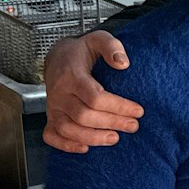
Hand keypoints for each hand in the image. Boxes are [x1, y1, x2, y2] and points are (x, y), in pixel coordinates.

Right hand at [42, 31, 143, 152]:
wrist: (58, 58)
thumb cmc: (81, 51)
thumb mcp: (97, 39)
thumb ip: (112, 46)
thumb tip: (123, 63)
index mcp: (72, 76)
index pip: (95, 97)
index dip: (118, 106)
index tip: (138, 110)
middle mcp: (59, 94)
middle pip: (84, 116)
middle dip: (111, 123)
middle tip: (133, 126)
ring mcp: (53, 107)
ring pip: (68, 129)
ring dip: (92, 138)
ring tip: (115, 138)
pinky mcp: (50, 117)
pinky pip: (51, 136)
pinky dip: (66, 145)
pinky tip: (85, 148)